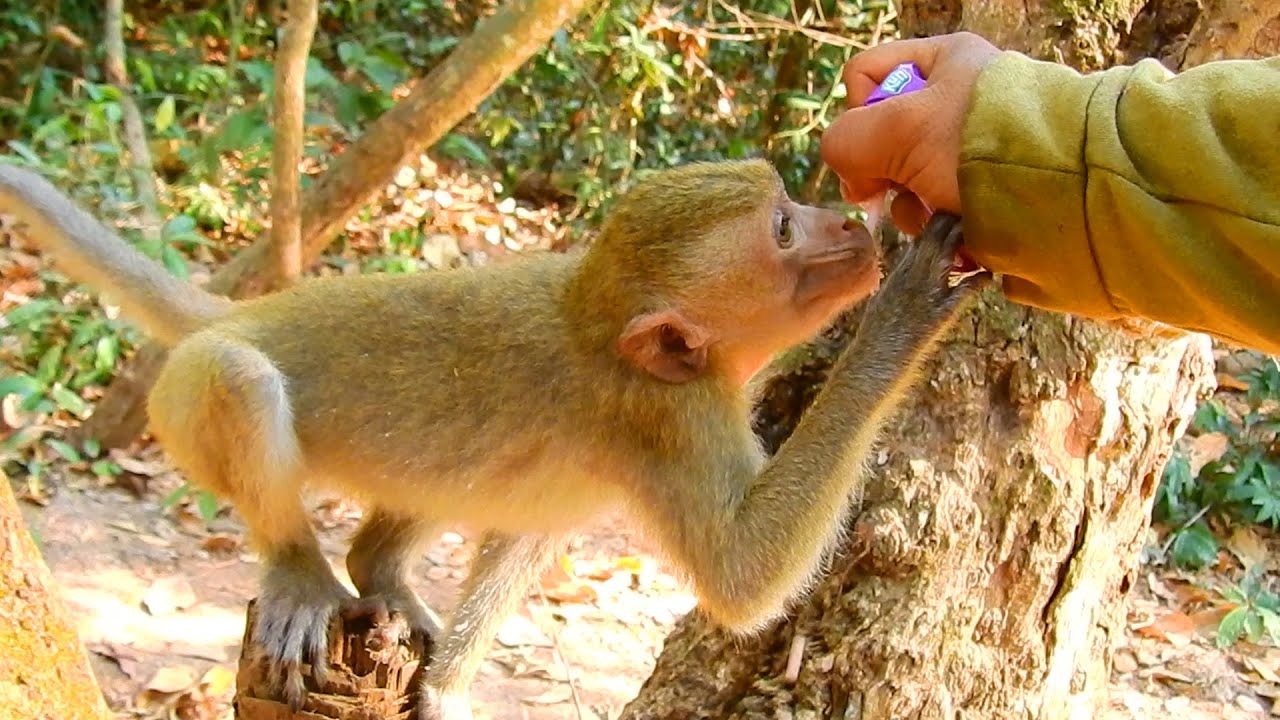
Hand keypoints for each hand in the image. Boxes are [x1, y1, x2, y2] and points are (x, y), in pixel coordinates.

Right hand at [819, 32, 999, 233]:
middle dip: (885, 172)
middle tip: (900, 188)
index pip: (865, 76)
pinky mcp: (982, 190)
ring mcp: (968, 149)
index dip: (857, 114)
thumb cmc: (977, 144)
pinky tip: (954, 232)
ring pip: (906, 181)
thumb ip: (845, 141)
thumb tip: (854, 177)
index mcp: (941, 60)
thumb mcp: (896, 129)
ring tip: (936, 215)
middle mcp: (955, 100)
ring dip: (911, 207)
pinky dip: (937, 227)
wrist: (1060, 192)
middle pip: (883, 138)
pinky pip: (935, 208)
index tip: (875, 146)